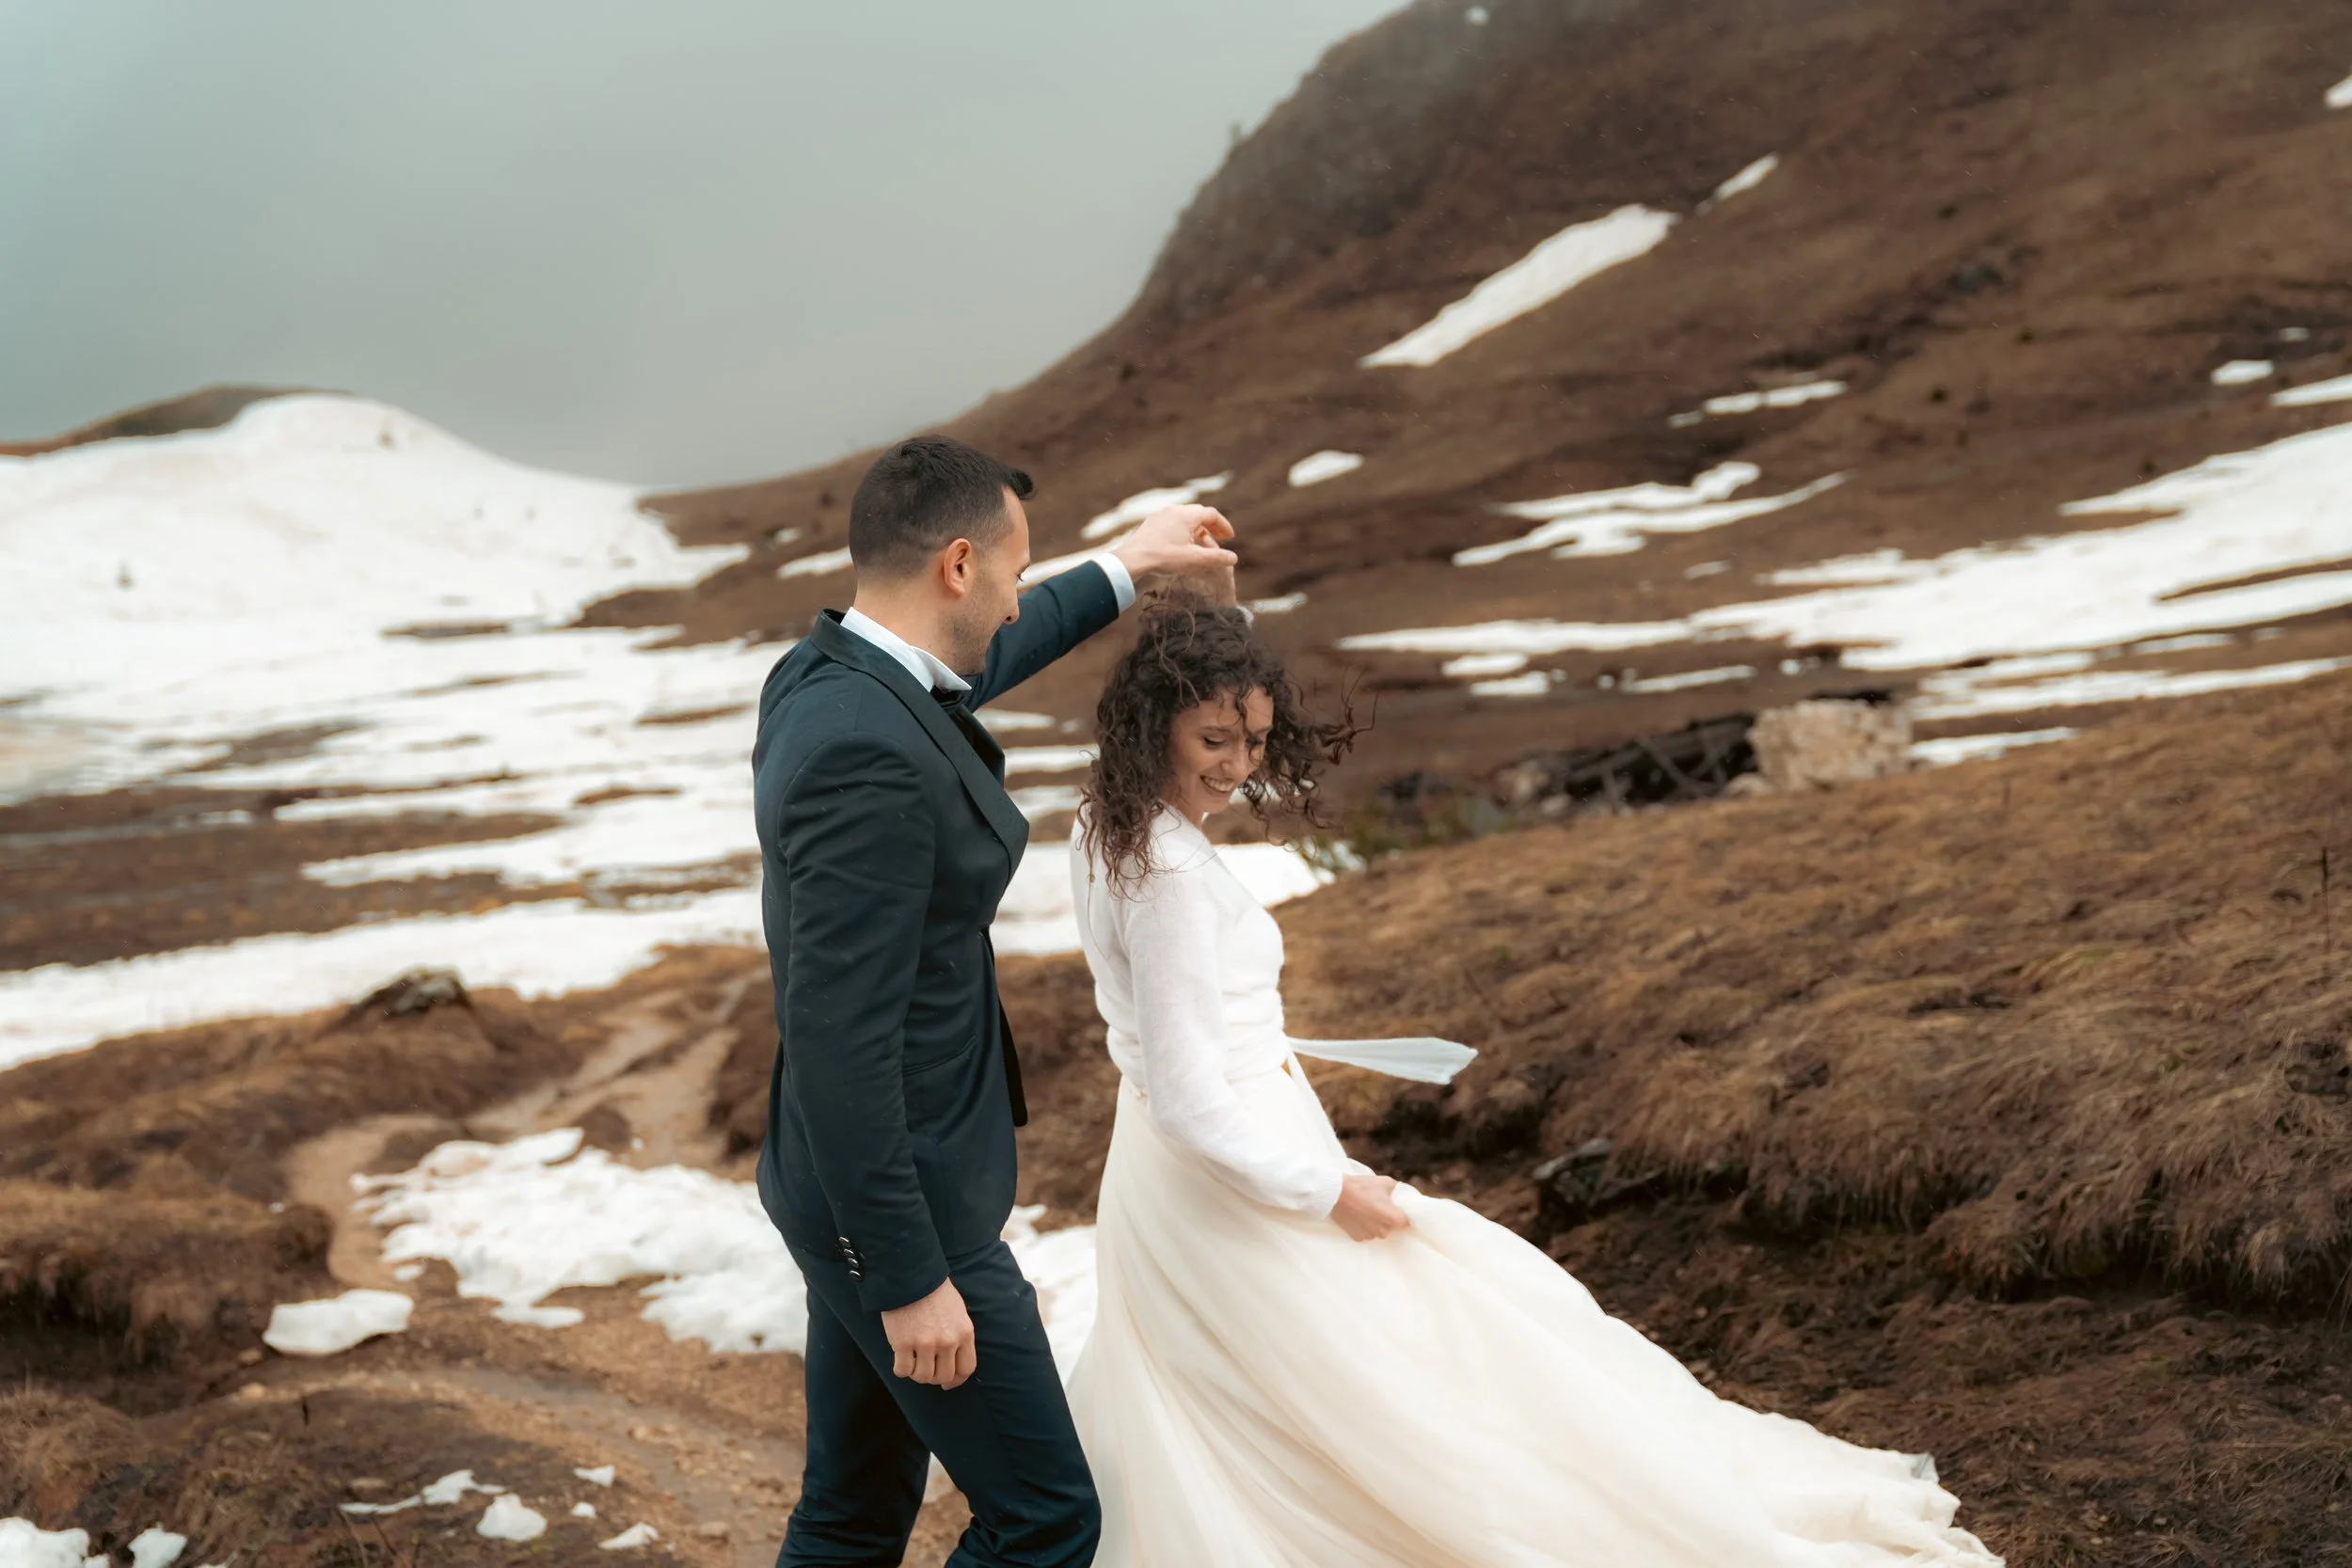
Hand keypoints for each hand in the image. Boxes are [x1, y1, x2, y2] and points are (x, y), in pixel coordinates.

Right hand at [880, 1278, 976, 1388]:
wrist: (911, 1276)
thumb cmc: (933, 1291)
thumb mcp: (957, 1311)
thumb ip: (958, 1335)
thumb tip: (954, 1358)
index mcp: (964, 1333)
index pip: (966, 1368)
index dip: (956, 1381)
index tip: (947, 1384)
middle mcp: (948, 1341)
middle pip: (943, 1376)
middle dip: (934, 1376)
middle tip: (925, 1367)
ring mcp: (926, 1344)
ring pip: (923, 1377)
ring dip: (916, 1373)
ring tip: (912, 1360)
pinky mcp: (904, 1343)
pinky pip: (903, 1370)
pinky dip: (901, 1368)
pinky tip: (900, 1357)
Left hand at [1111, 503, 1237, 589]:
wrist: (1132, 559)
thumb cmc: (1164, 557)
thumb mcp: (1194, 560)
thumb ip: (1216, 558)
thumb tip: (1233, 558)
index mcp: (1187, 515)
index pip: (1212, 514)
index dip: (1224, 526)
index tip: (1230, 538)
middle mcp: (1174, 510)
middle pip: (1199, 514)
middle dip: (1211, 527)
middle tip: (1218, 540)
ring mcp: (1161, 515)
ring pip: (1185, 518)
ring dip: (1197, 530)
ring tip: (1201, 545)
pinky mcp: (1151, 523)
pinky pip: (1172, 523)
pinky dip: (1183, 531)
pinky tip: (1182, 545)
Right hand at [1330, 1174, 1410, 1241]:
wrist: (1336, 1194)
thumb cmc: (1362, 1187)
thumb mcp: (1384, 1182)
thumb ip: (1396, 1189)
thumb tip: (1399, 1193)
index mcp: (1394, 1218)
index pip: (1407, 1222)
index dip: (1404, 1214)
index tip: (1398, 1208)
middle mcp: (1384, 1231)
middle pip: (1391, 1226)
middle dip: (1388, 1218)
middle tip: (1378, 1205)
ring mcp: (1370, 1236)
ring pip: (1378, 1230)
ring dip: (1376, 1223)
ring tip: (1366, 1209)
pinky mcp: (1358, 1237)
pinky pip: (1366, 1233)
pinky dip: (1364, 1226)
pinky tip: (1358, 1215)